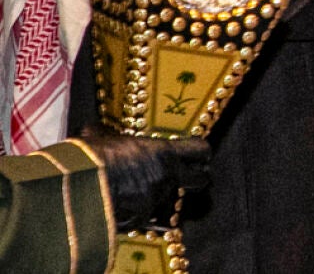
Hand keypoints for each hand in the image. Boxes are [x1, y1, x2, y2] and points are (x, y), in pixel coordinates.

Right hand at [83, 129, 211, 230]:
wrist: (77, 188)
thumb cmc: (89, 156)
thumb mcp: (102, 137)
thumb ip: (108, 135)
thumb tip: (91, 128)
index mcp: (164, 152)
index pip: (200, 150)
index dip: (202, 153)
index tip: (201, 156)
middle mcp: (167, 176)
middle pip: (200, 179)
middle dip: (197, 178)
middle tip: (188, 177)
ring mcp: (156, 199)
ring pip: (167, 199)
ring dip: (157, 197)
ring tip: (135, 192)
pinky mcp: (142, 218)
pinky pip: (144, 216)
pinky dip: (134, 213)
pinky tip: (117, 206)